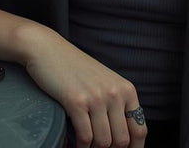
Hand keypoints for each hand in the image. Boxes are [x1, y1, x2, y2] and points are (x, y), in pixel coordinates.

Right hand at [19, 26, 146, 147]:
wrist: (48, 50)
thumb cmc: (74, 68)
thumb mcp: (104, 83)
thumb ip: (116, 105)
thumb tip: (123, 139)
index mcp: (126, 90)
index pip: (139, 130)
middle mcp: (115, 94)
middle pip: (122, 141)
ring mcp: (96, 98)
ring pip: (103, 142)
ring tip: (85, 146)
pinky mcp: (76, 102)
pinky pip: (85, 137)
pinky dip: (80, 146)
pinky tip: (74, 144)